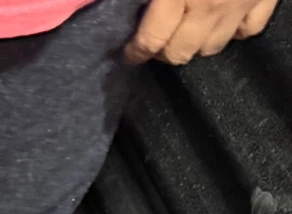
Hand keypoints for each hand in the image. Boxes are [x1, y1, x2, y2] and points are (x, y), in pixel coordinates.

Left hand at [126, 0, 277, 62]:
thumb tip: (120, 7)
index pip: (151, 41)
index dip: (136, 51)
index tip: (130, 53)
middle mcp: (209, 7)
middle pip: (180, 53)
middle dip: (163, 52)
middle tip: (158, 40)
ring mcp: (240, 6)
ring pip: (212, 48)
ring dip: (196, 45)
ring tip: (188, 31)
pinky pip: (248, 31)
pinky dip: (233, 32)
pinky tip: (223, 23)